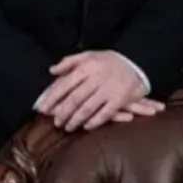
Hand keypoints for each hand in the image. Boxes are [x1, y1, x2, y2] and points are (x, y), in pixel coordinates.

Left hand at [36, 52, 155, 130]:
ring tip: (68, 127)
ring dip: (76, 119)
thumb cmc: (110, 60)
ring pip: (88, 108)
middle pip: (75, 98)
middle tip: (55, 122)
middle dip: (63, 112)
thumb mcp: (90, 55)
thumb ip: (70, 62)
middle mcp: (97, 77)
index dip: (53, 97)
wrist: (139, 60)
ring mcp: (109, 88)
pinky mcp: (120, 98)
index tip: (43, 108)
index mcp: (88, 66)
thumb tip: (52, 71)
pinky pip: (105, 113)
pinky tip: (86, 126)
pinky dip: (95, 121)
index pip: (65, 83)